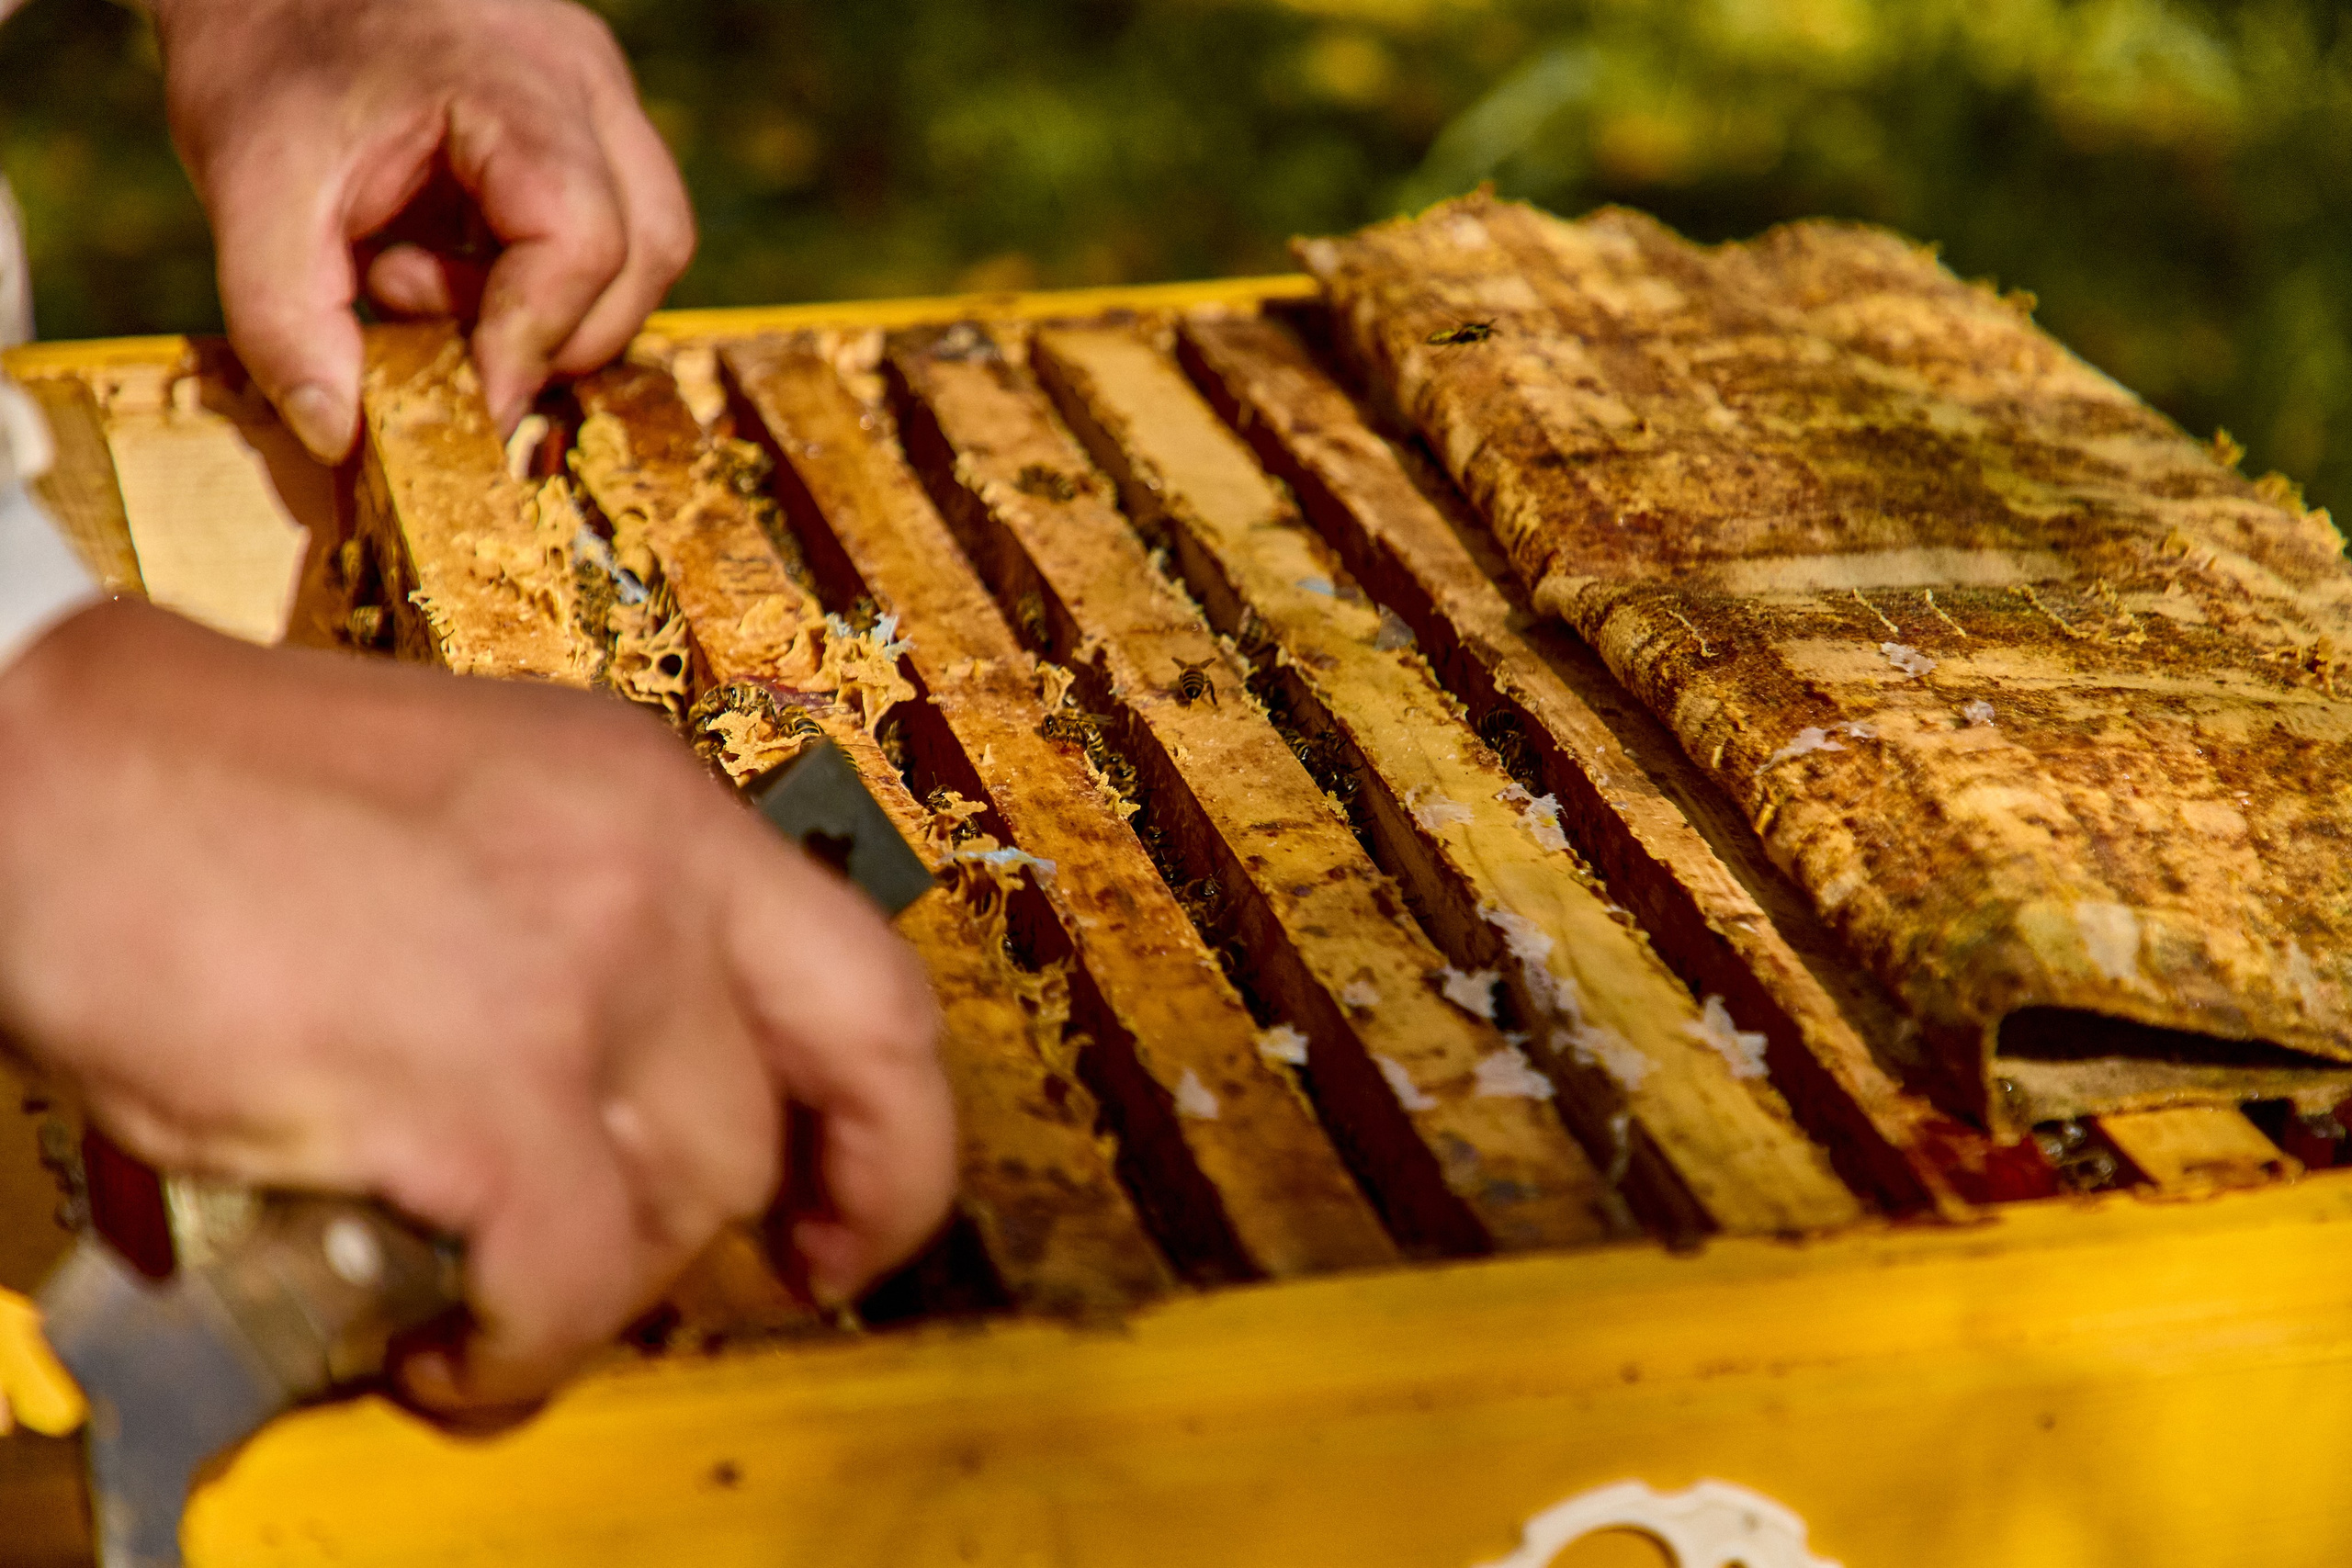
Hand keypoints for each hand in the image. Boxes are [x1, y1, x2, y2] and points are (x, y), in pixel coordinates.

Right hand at [0, 602, 951, 1411]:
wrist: (55, 767)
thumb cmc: (224, 800)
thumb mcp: (478, 815)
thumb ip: (577, 940)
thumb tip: (601, 1124)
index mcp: (661, 806)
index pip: (872, 983)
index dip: (896, 1127)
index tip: (847, 1205)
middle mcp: (657, 875)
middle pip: (818, 1098)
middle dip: (800, 1219)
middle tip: (743, 1280)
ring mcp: (582, 972)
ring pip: (693, 1200)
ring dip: (607, 1283)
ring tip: (496, 1296)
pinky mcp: (482, 1078)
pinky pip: (571, 1273)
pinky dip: (521, 1342)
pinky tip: (447, 1345)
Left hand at [152, 0, 695, 461]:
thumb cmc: (264, 58)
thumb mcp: (248, 193)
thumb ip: (287, 323)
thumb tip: (342, 438)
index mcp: (507, 82)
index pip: (580, 237)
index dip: (532, 337)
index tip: (472, 398)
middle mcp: (581, 80)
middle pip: (647, 249)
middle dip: (556, 332)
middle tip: (443, 338)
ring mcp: (601, 94)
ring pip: (653, 243)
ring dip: (564, 310)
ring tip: (442, 289)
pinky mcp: (592, 120)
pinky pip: (623, 225)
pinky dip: (555, 278)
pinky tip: (461, 266)